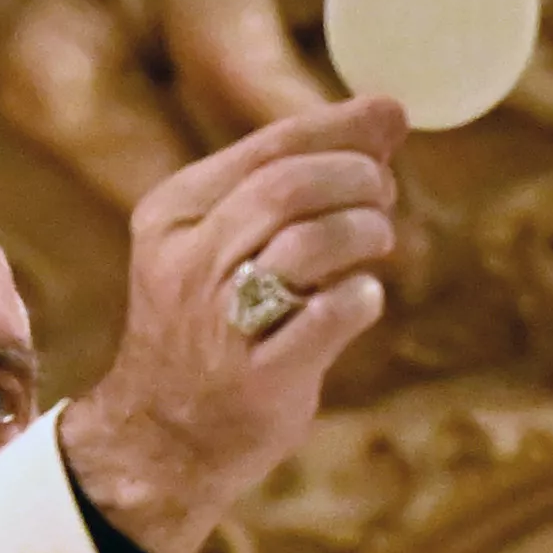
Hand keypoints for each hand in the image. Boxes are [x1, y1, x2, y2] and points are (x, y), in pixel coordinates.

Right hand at [64, 95, 405, 552]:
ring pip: (309, 244)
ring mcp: (218, 322)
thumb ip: (291, 182)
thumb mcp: (223, 241)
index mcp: (172, 214)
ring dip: (364, 232)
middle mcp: (188, 262)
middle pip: (290, 188)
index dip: (340, 128)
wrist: (163, 435)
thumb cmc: (211, 324)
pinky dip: (362, 297)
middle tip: (385, 195)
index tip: (390, 119)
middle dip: (357, 179)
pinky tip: (363, 297)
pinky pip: (330, 316)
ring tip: (378, 242)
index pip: (268, 148)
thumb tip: (385, 116)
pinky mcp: (256, 378)